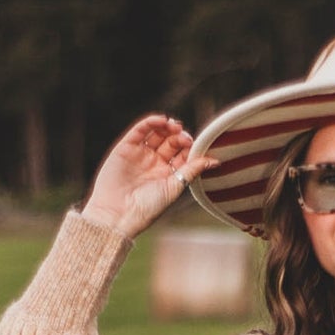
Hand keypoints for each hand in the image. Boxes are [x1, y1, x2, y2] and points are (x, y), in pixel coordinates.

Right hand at [82, 115, 219, 238]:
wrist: (118, 213)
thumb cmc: (148, 207)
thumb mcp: (175, 187)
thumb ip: (193, 170)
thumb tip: (216, 160)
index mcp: (168, 174)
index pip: (183, 154)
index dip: (190, 147)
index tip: (195, 146)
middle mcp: (154, 163)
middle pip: (171, 142)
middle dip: (179, 136)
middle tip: (184, 137)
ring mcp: (140, 154)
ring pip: (157, 133)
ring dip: (167, 126)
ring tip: (174, 126)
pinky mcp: (125, 147)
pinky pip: (140, 130)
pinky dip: (151, 122)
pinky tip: (162, 121)